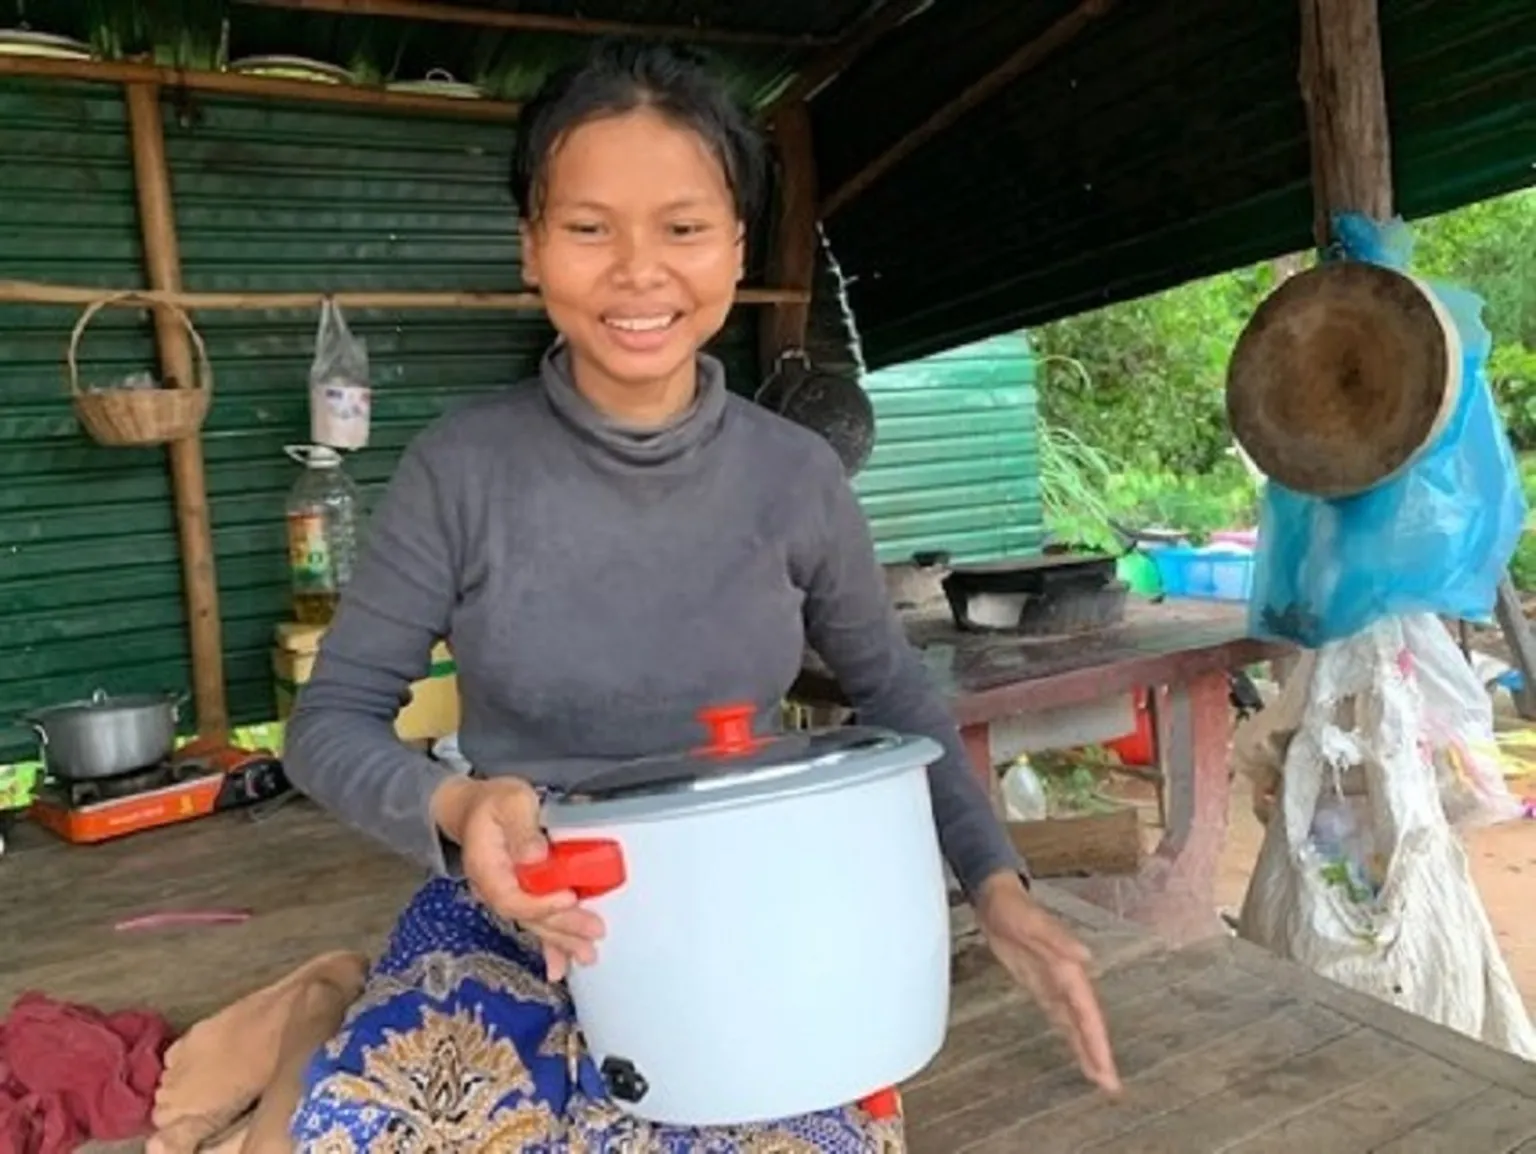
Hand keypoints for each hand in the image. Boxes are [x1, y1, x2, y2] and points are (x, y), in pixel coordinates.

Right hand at [431, 776, 604, 980]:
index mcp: (487, 867)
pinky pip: (534, 923)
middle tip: (593, 932)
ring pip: (534, 924)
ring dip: (561, 941)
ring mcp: (507, 895)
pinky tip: (560, 967)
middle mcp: (494, 888)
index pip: (511, 896)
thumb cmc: (495, 801)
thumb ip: (521, 827)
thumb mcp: (510, 801)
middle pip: (527, 916)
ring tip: (587, 955)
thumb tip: (535, 856)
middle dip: (562, 927)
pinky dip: (549, 945)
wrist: (475, 808)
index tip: (569, 898)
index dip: (541, 903)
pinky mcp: (520, 896)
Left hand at [973, 871, 1121, 1093]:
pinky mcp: (1040, 984)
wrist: (995, 899)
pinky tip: (1077, 1051)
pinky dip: (1070, 1035)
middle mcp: (1066, 979)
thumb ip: (1057, 939)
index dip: (1097, 1041)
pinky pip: (1059, 1016)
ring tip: (1099, 1078)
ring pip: (1075, 1023)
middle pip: (1086, 1022)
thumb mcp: (1031, 921)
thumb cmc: (1013, 908)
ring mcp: (1054, 983)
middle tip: (1110, 1086)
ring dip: (1087, 1048)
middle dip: (1098, 1053)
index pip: (1087, 1012)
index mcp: (1068, 968)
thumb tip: (1086, 957)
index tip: (1106, 1069)